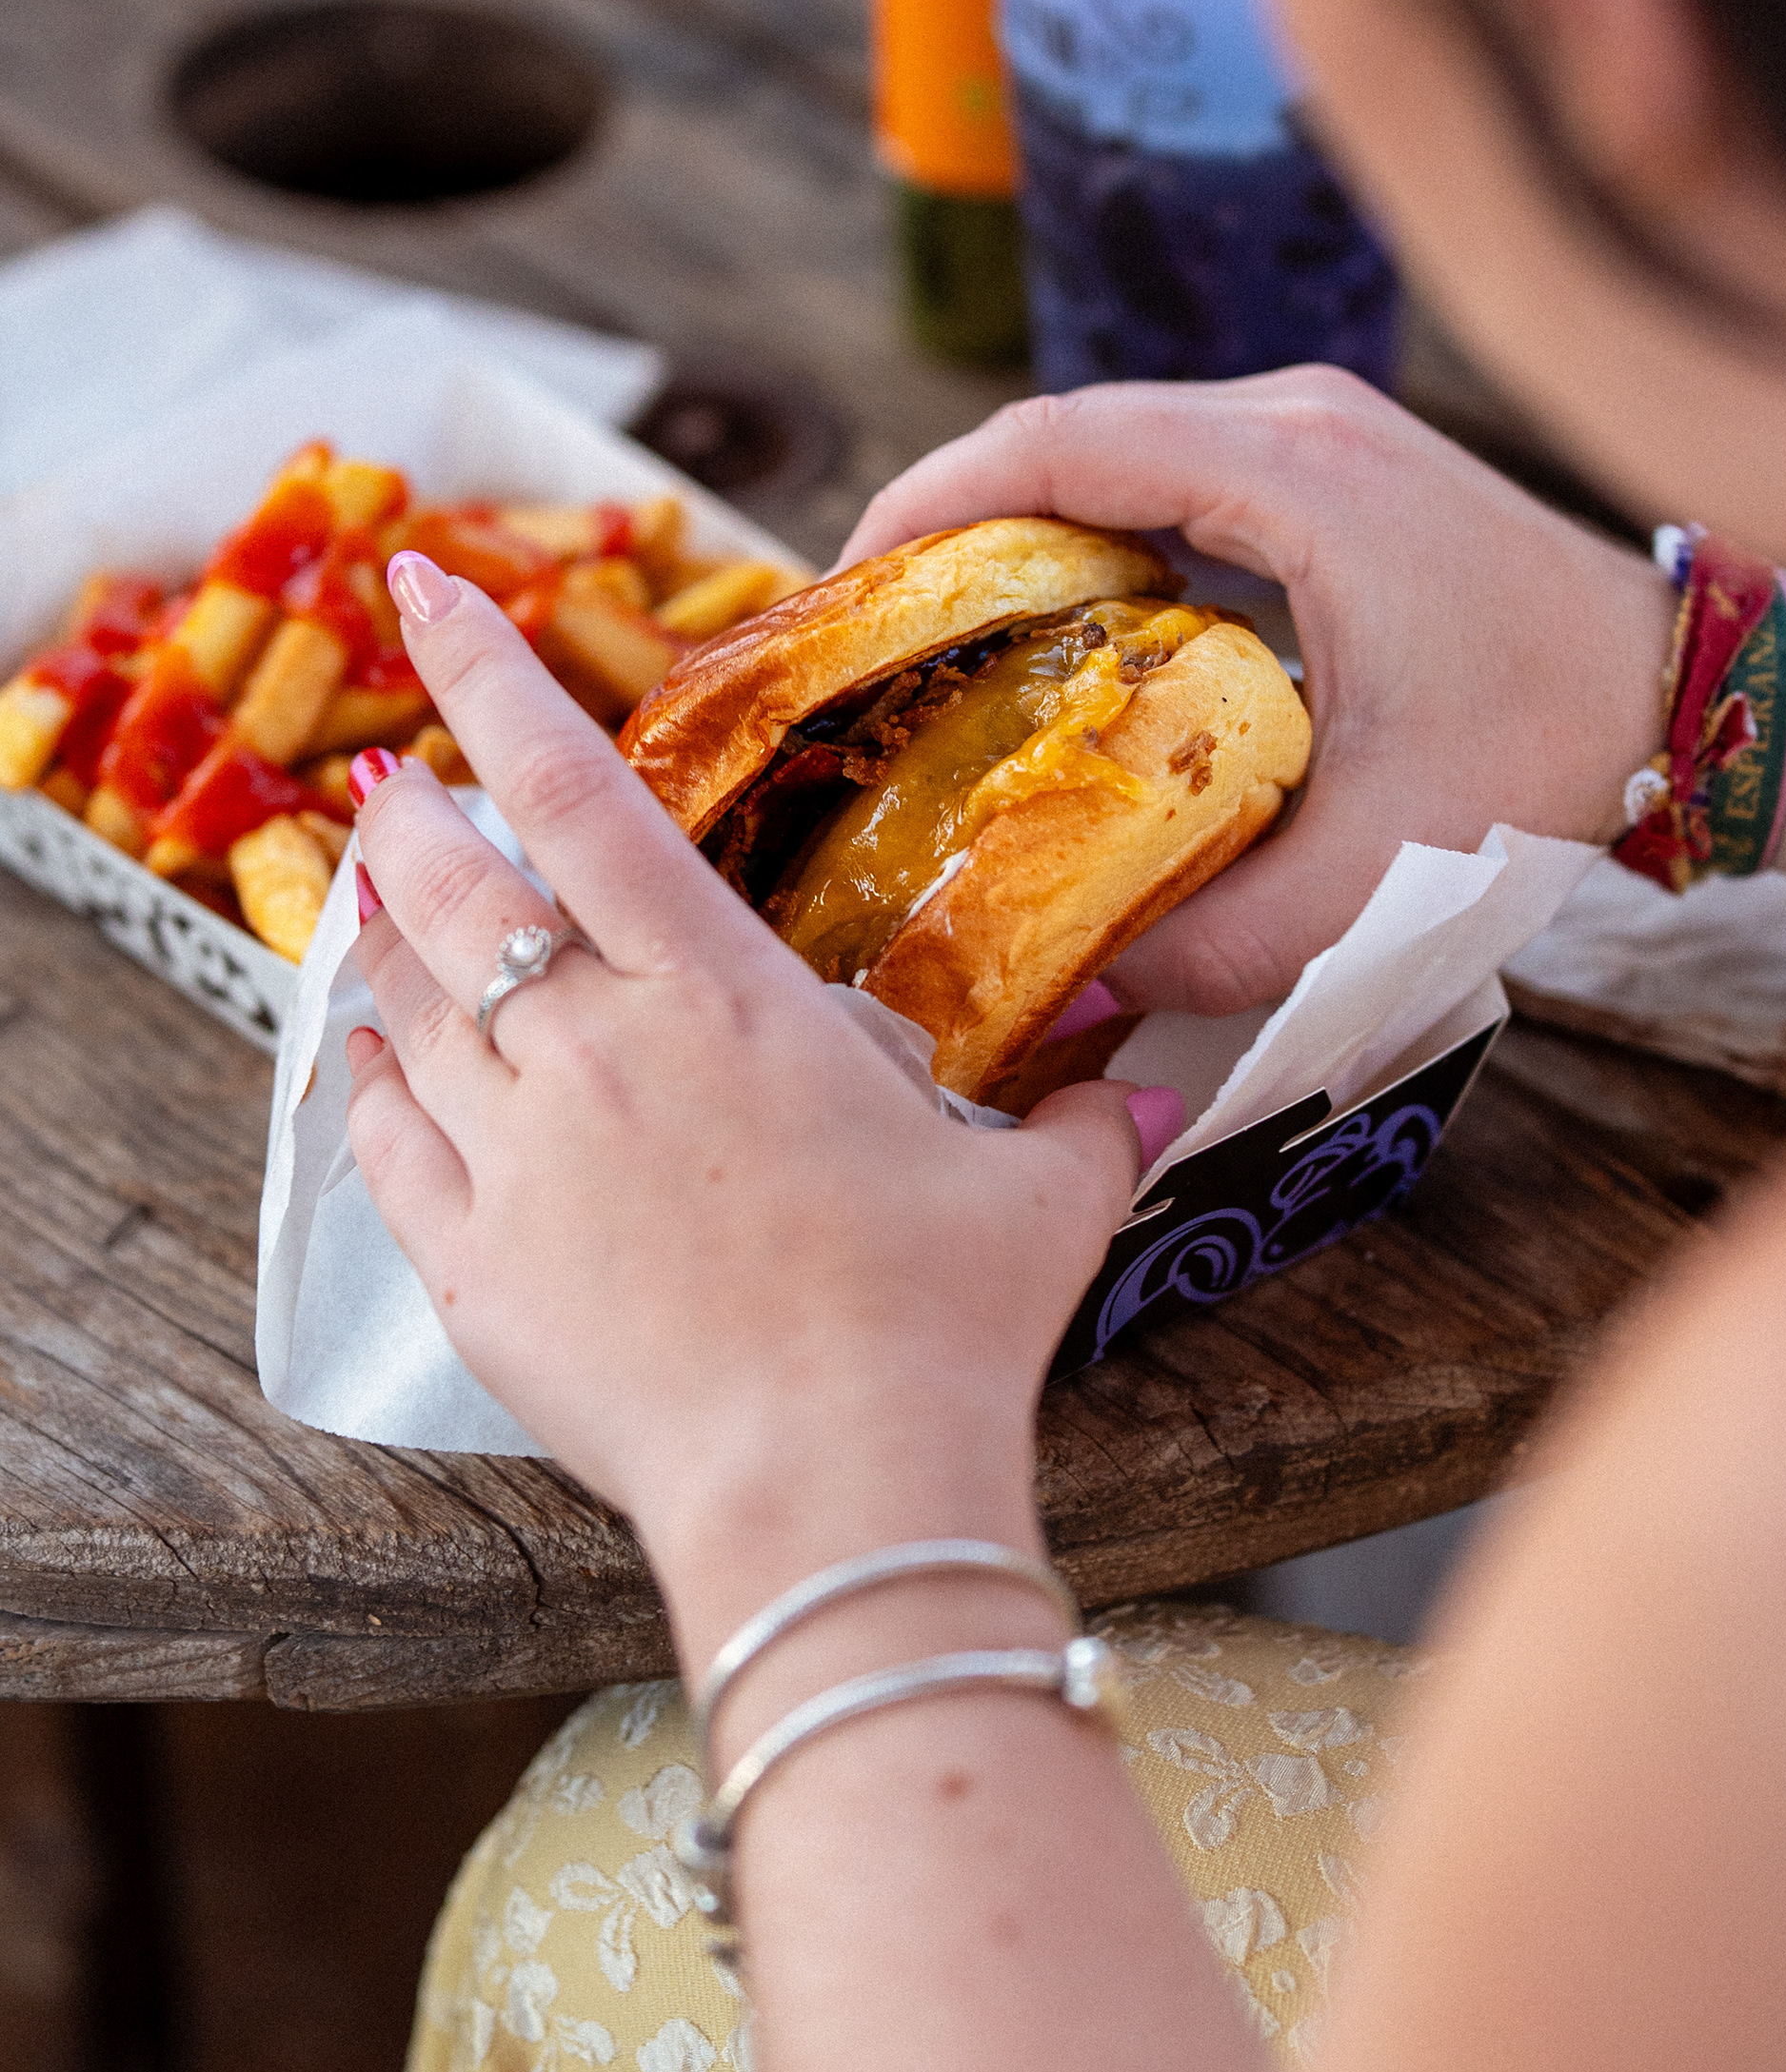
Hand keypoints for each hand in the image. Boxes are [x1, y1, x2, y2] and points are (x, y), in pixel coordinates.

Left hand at [342, 558, 1157, 1655]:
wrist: (833, 1489)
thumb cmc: (938, 1324)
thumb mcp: (1035, 1200)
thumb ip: (1077, 1122)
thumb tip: (1143, 1089)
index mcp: (721, 994)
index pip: (575, 787)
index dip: (488, 671)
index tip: (425, 582)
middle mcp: (597, 1047)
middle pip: (454, 884)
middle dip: (405, 808)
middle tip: (384, 771)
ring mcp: (518, 1154)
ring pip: (403, 1002)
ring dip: (375, 934)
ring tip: (362, 893)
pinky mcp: (473, 1265)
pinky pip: (382, 1141)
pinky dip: (360, 1083)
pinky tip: (356, 1057)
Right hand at [841, 368, 1675, 1017]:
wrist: (1688, 690)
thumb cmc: (1551, 755)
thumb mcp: (1380, 869)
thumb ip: (1219, 942)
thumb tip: (1074, 989)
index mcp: (1294, 475)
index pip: (1060, 441)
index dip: (932, 502)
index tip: (854, 588)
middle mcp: (1295, 419)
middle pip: (1068, 431)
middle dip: (951, 519)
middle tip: (875, 631)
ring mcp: (1315, 429)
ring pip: (1114, 445)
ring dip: (1019, 523)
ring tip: (941, 634)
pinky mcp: (1327, 464)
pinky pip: (1169, 472)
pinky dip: (1093, 532)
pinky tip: (1055, 629)